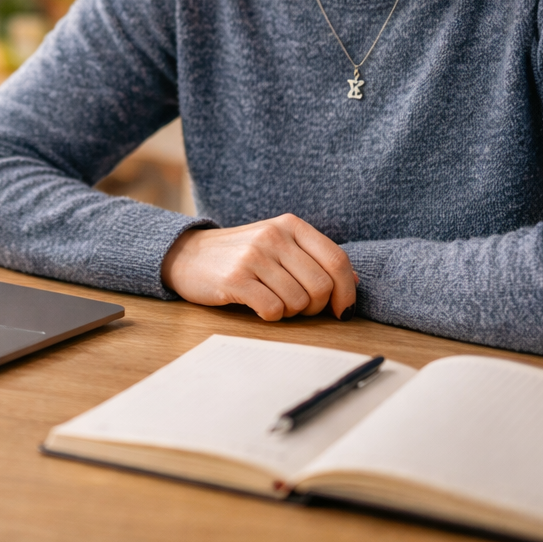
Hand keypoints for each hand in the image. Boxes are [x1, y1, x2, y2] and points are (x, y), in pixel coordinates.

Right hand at [161, 214, 357, 320]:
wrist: (188, 255)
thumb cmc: (240, 255)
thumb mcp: (278, 245)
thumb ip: (314, 258)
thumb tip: (354, 282)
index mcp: (290, 225)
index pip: (337, 260)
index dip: (347, 291)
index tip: (343, 310)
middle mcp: (274, 236)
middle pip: (322, 286)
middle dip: (316, 307)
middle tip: (299, 308)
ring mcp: (253, 256)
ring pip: (298, 302)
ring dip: (291, 313)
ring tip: (274, 302)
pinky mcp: (235, 279)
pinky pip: (273, 310)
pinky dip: (271, 316)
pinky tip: (259, 306)